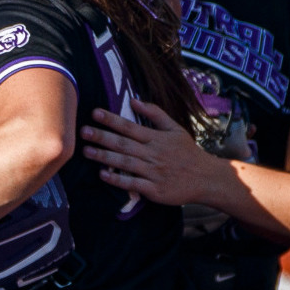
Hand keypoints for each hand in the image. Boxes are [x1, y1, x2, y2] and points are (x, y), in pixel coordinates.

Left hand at [80, 100, 230, 206]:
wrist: (207, 178)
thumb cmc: (187, 152)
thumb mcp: (175, 129)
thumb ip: (155, 114)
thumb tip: (134, 100)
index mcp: (157, 138)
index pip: (130, 127)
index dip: (112, 120)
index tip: (94, 113)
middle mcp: (154, 154)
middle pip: (124, 144)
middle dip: (102, 137)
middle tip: (83, 131)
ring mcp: (154, 172)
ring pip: (126, 163)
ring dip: (105, 157)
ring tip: (86, 151)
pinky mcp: (155, 189)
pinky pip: (133, 184)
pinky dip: (118, 180)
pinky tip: (103, 175)